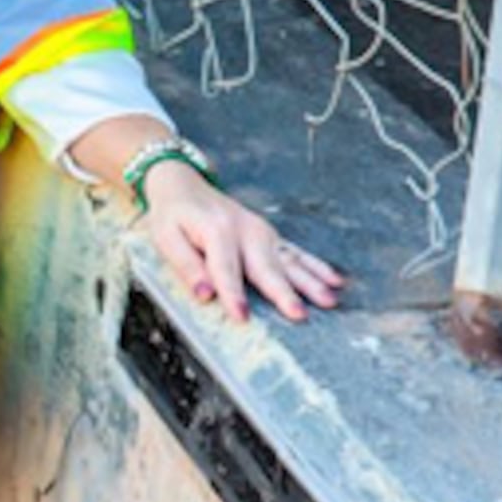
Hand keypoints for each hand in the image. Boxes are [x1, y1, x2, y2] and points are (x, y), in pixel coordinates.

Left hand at [137, 162, 344, 322]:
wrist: (184, 184)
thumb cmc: (173, 215)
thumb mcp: (165, 237)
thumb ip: (185, 265)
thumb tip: (204, 295)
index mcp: (216, 231)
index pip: (225, 268)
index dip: (233, 294)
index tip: (243, 317)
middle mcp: (245, 231)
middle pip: (265, 266)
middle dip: (282, 292)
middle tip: (299, 314)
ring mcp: (262, 232)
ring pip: (289, 260)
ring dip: (310, 281)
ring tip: (329, 301)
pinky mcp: (271, 236)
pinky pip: (297, 252)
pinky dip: (317, 266)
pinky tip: (336, 280)